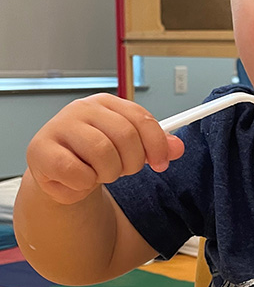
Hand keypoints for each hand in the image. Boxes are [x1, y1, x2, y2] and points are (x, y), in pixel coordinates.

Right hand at [26, 93, 183, 204]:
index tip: (161, 164)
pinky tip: (79, 179)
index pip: (140, 118)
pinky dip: (84, 184)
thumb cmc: (94, 156)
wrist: (58, 173)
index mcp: (106, 103)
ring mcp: (59, 126)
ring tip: (98, 173)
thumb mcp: (129, 149)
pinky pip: (77, 173)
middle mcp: (82, 108)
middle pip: (125, 136)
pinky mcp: (41, 150)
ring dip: (107, 174)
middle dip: (131, 163)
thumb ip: (155, 146)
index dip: (156, 144)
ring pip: (103, 154)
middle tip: (121, 171)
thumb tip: (178, 147)